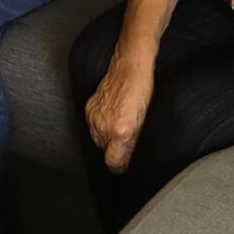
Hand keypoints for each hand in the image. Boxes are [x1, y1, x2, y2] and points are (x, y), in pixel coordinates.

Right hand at [84, 53, 155, 172]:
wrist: (130, 68)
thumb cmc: (142, 91)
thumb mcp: (145, 121)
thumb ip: (134, 143)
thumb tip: (128, 159)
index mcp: (121, 131)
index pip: (113, 162)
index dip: (120, 166)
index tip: (124, 164)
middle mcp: (105, 126)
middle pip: (105, 151)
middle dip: (115, 149)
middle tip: (126, 137)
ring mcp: (95, 117)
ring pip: (98, 139)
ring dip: (107, 137)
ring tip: (119, 124)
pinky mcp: (89, 108)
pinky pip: (92, 126)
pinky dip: (100, 125)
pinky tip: (111, 116)